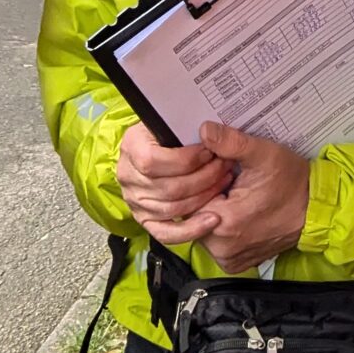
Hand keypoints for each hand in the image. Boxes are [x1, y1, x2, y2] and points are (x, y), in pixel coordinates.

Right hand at [117, 122, 230, 244]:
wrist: (161, 146)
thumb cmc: (173, 132)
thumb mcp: (177, 120)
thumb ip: (192, 126)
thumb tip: (208, 131)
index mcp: (132, 146)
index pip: (153, 161)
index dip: (185, 160)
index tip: (209, 152)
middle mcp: (128, 175)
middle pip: (168, 187)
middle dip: (204, 178)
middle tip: (225, 166)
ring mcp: (135, 200)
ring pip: (172, 208)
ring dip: (204, 198)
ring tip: (223, 183)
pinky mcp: (145, 219)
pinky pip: (166, 233)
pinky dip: (191, 229)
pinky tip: (212, 220)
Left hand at [195, 121, 308, 273]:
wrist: (316, 210)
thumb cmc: (292, 183)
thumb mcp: (263, 154)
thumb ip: (231, 142)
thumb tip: (205, 131)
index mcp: (224, 222)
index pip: (188, 199)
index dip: (202, 181)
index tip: (223, 173)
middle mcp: (222, 248)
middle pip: (193, 215)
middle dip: (206, 196)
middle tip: (231, 183)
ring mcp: (229, 259)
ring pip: (202, 229)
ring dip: (212, 211)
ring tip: (236, 198)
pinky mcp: (235, 264)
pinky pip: (215, 243)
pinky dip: (221, 228)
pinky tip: (239, 213)